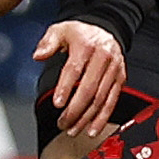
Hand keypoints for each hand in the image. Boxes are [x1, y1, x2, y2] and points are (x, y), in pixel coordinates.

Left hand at [34, 17, 125, 135]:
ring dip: (87, 118)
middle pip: (89, 89)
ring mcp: (114, 69)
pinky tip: (92, 129)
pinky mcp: (120, 79)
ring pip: (101, 99)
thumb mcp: (61, 30)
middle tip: (62, 122)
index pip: (74, 70)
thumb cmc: (81, 33)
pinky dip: (102, 118)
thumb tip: (38, 55)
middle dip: (75, 110)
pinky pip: (112, 101)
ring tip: (73, 129)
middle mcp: (103, 57)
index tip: (57, 103)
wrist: (105, 29)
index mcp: (86, 45)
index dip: (66, 88)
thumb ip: (48, 42)